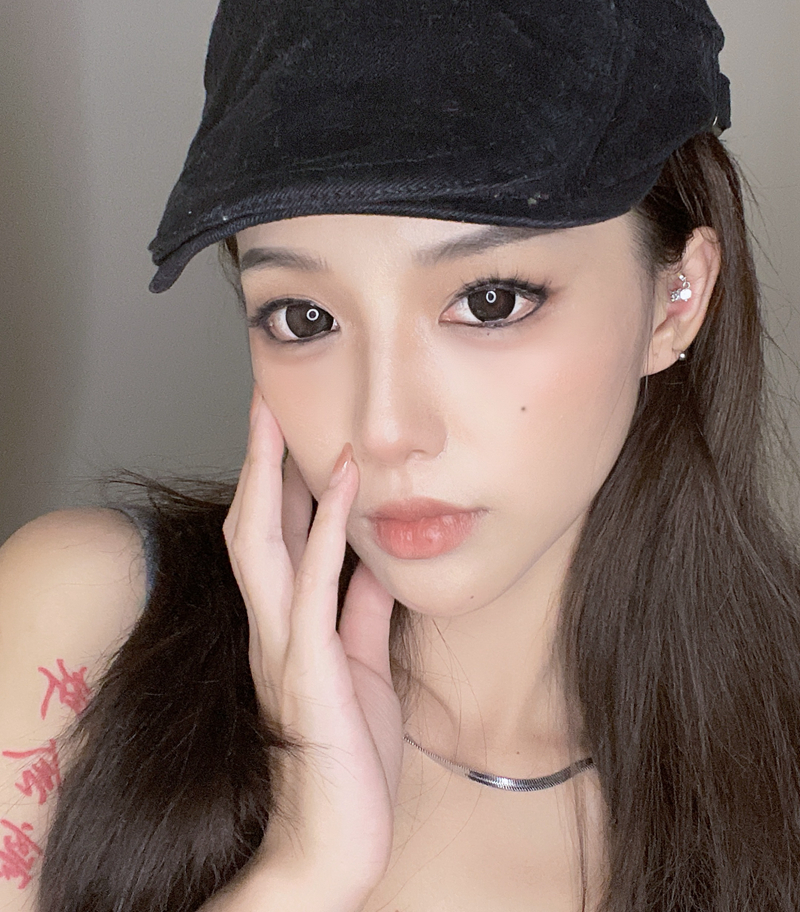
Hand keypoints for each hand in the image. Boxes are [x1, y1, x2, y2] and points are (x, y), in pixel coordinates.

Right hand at [223, 387, 402, 902]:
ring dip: (271, 475)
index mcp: (286, 625)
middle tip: (262, 399)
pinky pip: (313, 582)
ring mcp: (284, 644)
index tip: (284, 427)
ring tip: (277, 417)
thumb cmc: (348, 759)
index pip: (273, 536)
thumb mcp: (362, 666)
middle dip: (256, 460)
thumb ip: (360, 611)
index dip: (274, 479)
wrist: (338, 842)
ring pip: (261, 542)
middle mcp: (273, 626)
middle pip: (251, 525)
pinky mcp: (307, 667)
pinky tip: (341, 482)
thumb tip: (374, 558)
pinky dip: (327, 525)